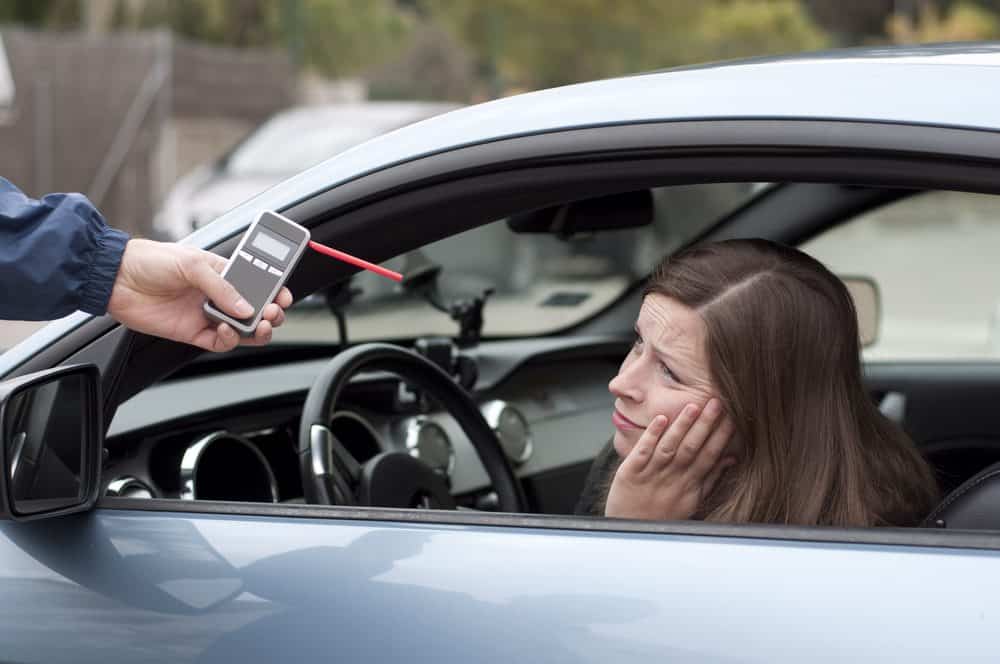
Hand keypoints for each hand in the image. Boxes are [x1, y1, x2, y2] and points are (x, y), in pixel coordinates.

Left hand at [107, 239, 292, 351]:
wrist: (115, 279)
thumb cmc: (150, 260)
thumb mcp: (193, 263)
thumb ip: (223, 287)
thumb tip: (247, 308)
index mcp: (222, 273)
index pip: (257, 284)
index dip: (274, 291)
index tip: (284, 296)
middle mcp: (217, 295)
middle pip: (255, 310)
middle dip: (270, 313)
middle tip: (273, 312)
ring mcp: (206, 314)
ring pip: (242, 330)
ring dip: (256, 330)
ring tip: (261, 325)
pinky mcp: (193, 333)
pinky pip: (220, 342)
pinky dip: (229, 338)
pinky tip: (225, 328)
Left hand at [605, 399, 734, 520]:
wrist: (631, 532)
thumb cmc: (662, 514)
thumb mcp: (692, 501)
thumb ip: (710, 479)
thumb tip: (731, 459)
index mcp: (689, 485)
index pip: (709, 457)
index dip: (721, 438)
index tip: (732, 417)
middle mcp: (672, 478)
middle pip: (691, 449)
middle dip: (705, 425)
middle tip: (716, 403)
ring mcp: (651, 475)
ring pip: (669, 447)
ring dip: (681, 427)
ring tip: (692, 407)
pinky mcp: (630, 472)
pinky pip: (642, 452)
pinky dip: (651, 436)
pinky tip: (661, 419)